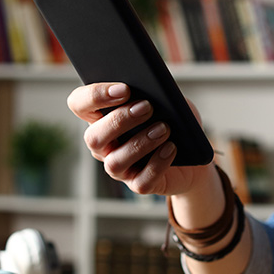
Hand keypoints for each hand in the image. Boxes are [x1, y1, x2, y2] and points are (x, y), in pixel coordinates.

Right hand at [67, 82, 212, 195]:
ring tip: (164, 128)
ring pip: (115, 162)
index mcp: (101, 118)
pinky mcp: (139, 184)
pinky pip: (141, 181)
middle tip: (148, 106)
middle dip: (120, 120)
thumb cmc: (175, 121)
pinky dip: (157, 164)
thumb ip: (157, 93)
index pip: (79, 104)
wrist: (194, 155)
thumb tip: (153, 91)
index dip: (95, 96)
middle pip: (93, 136)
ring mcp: (119, 168)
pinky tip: (171, 148)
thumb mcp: (168, 101)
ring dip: (140, 143)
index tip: (124, 88)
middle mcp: (104, 145)